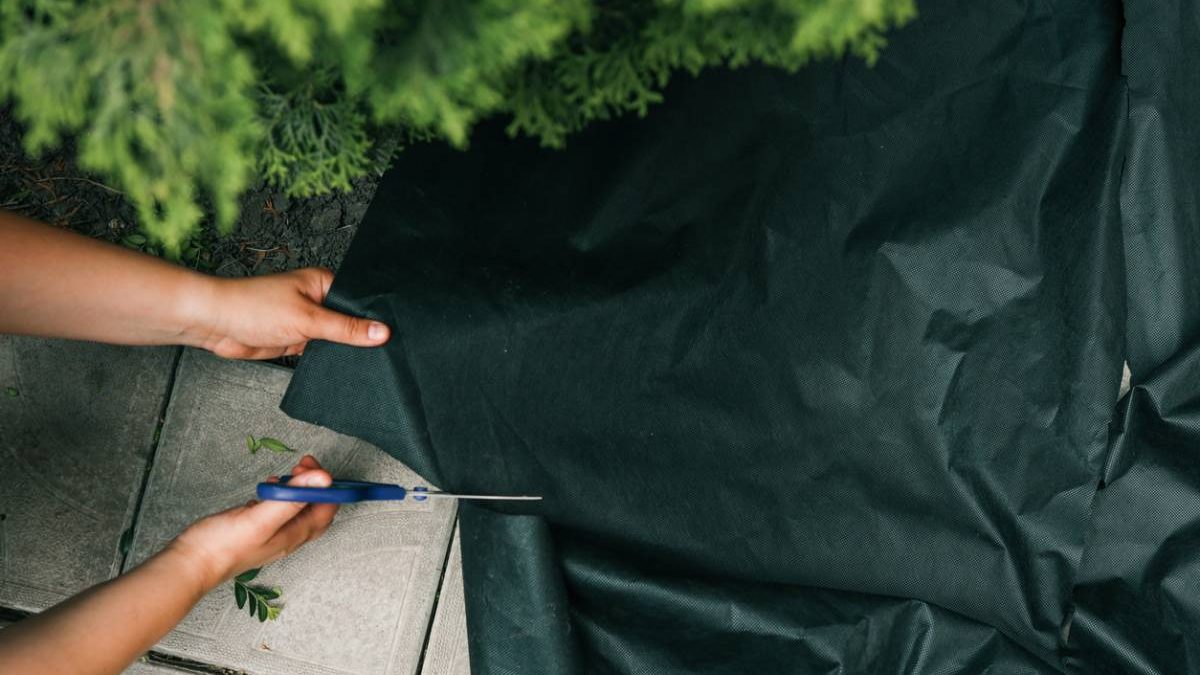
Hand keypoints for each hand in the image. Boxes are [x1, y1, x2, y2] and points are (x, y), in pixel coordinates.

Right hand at [167, 455, 338, 589]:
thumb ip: (291, 498)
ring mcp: (272, 535)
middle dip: (315, 485)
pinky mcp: (256, 531)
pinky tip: (267, 489)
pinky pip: (279, 511)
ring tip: (284, 475)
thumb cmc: (222, 546)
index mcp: (293, 535)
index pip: (326, 508)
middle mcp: (287, 537)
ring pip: (297, 509)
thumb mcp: (260, 518)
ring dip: (297, 489)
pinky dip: (280, 496)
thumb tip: (323, 479)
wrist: (190, 565)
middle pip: (315, 509)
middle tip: (301, 465)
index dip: (325, 485)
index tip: (309, 466)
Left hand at [188, 268, 389, 358]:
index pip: (359, 301)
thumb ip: (345, 328)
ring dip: (341, 349)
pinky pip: (320, 351)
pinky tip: (337, 367)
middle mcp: (317, 299)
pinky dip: (326, 359)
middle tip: (380, 353)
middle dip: (358, 337)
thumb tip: (381, 331)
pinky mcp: (296, 339)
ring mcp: (307, 320)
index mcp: (323, 282)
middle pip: (349, 321)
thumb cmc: (252, 306)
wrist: (215, 324)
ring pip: (335, 339)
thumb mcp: (307, 319)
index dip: (375, 318)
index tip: (393, 335)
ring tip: (361, 361)